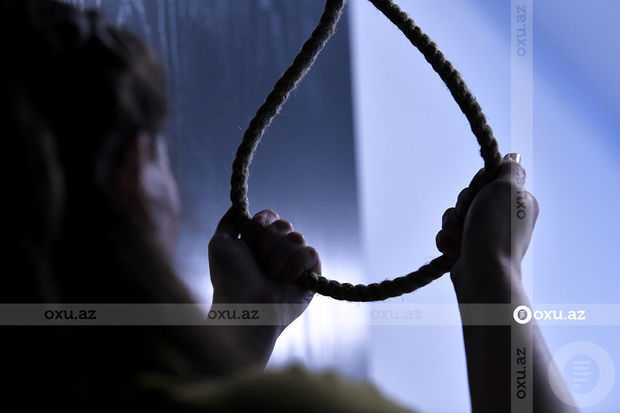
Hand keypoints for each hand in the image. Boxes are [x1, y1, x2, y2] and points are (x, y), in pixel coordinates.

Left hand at [208, 208, 319, 328]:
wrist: (245, 309)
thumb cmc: (229, 279)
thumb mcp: (220, 243)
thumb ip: (230, 220)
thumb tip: (239, 204)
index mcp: (259, 241)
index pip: (270, 216)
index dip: (260, 226)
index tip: (248, 241)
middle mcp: (278, 250)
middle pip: (284, 225)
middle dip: (268, 244)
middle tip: (259, 264)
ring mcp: (295, 263)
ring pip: (297, 238)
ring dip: (279, 258)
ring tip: (271, 276)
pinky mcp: (310, 276)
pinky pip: (311, 253)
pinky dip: (296, 265)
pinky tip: (286, 280)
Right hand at [435, 153, 538, 300]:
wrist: (482, 272)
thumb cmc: (496, 229)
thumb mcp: (507, 189)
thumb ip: (510, 170)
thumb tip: (514, 158)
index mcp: (517, 202)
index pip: (489, 180)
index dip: (478, 183)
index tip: (480, 190)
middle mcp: (502, 218)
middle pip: (468, 197)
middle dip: (462, 205)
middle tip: (469, 214)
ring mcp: (483, 235)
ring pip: (454, 216)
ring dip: (452, 224)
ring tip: (461, 237)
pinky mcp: (467, 250)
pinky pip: (447, 235)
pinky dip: (447, 241)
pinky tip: (455, 249)